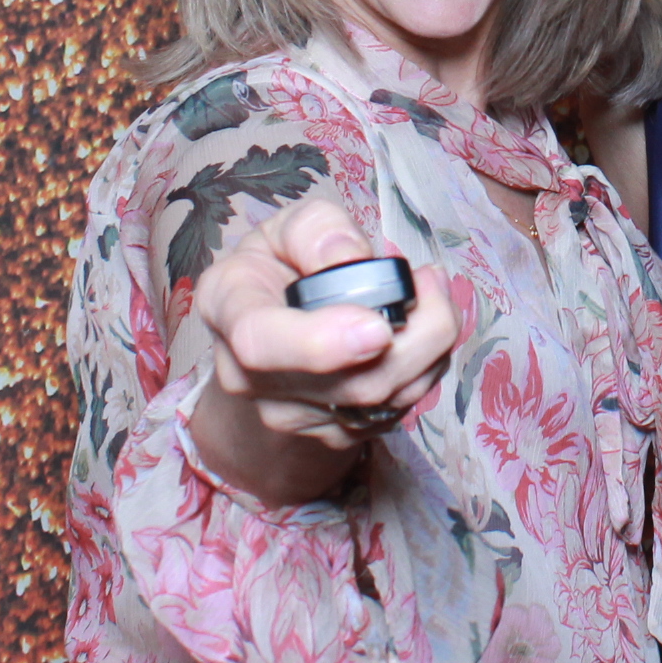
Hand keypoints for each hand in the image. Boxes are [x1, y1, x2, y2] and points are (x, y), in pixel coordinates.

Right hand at [187, 198, 460, 504]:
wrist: (272, 329)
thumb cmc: (280, 267)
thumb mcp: (284, 227)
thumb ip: (316, 229)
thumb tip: (351, 258)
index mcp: (228, 309)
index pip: (261, 342)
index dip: (320, 342)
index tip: (378, 327)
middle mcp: (250, 377)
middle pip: (347, 384)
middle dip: (413, 336)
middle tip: (432, 280)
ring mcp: (292, 416)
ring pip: (383, 399)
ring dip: (429, 346)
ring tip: (433, 294)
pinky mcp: (334, 434)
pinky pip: (398, 408)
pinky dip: (426, 367)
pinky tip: (422, 331)